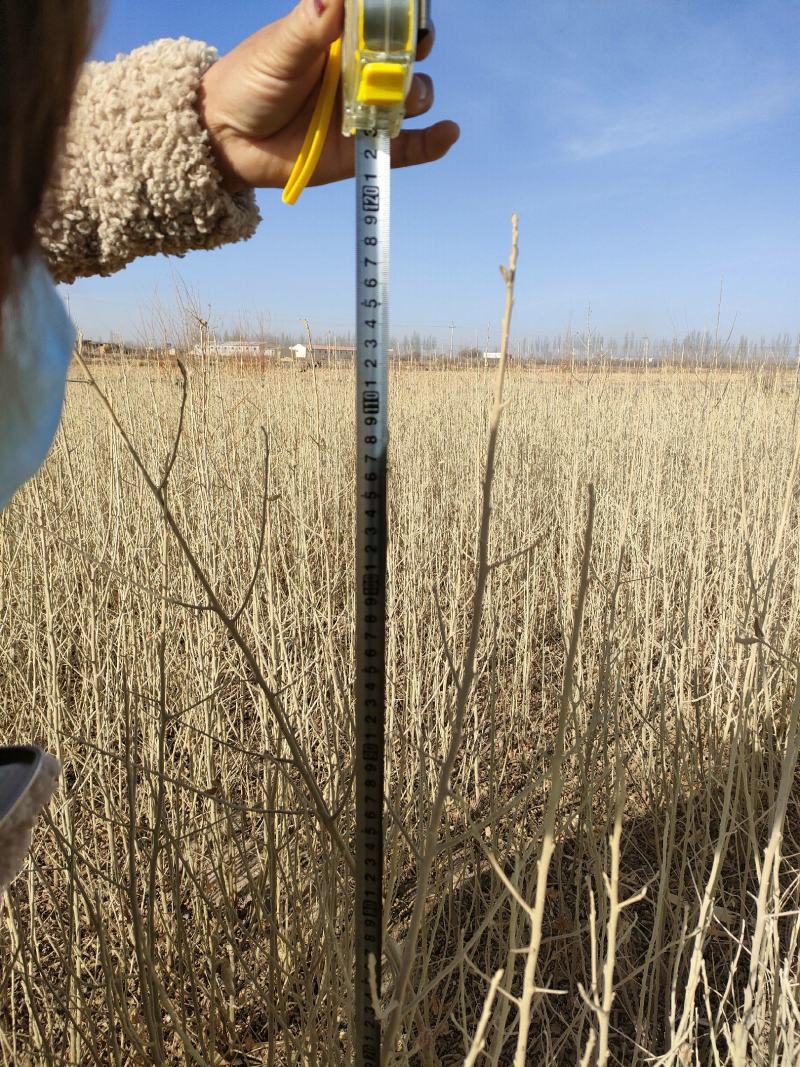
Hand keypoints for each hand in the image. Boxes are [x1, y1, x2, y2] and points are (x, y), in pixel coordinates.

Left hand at [197, 0, 458, 192]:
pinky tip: (448, 134)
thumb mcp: (278, 50)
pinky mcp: (365, 149)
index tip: (408, 13)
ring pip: (411, 98)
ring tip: (401, 98)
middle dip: (416, 50)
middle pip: (407, 55)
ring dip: (417, 94)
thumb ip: (309, 24)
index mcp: (341, 35)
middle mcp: (359, 71)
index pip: (385, 18)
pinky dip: (432, 142)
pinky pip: (408, 147)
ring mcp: (365, 110)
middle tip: (411, 50)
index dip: (403, 14)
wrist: (227, 140)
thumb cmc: (248, 83)